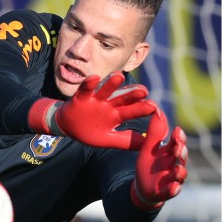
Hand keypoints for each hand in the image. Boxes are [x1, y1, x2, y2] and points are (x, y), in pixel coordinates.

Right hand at [28, 72, 155, 149]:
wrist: (68, 127)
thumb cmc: (90, 132)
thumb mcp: (108, 139)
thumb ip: (126, 142)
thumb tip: (147, 145)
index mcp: (117, 115)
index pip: (132, 111)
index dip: (142, 109)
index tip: (154, 108)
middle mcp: (109, 105)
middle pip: (122, 98)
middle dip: (132, 94)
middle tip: (143, 90)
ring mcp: (95, 100)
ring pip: (105, 90)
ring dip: (112, 84)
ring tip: (119, 76)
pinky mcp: (81, 98)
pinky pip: (85, 89)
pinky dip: (88, 84)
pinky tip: (94, 78)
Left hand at [130, 107, 188, 210]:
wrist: (144, 188)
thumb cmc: (149, 166)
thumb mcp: (148, 149)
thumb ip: (154, 133)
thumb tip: (157, 111)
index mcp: (169, 153)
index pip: (178, 143)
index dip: (179, 138)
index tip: (177, 132)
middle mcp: (174, 165)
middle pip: (182, 157)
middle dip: (181, 153)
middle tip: (177, 149)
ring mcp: (172, 179)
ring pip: (180, 175)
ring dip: (180, 172)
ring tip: (177, 170)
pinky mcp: (166, 192)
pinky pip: (172, 191)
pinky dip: (173, 190)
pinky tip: (174, 187)